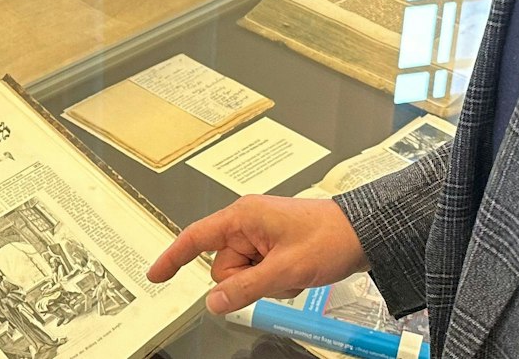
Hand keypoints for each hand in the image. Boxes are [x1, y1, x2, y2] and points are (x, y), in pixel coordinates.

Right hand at [148, 196, 368, 314]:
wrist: (363, 235)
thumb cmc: (328, 239)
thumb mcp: (285, 270)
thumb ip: (245, 288)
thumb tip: (214, 302)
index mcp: (243, 216)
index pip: (196, 238)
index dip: (173, 257)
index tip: (155, 274)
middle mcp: (247, 222)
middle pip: (222, 266)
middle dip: (245, 280)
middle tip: (276, 275)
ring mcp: (260, 234)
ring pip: (242, 274)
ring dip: (263, 282)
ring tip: (291, 272)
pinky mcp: (272, 245)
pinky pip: (259, 273)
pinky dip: (274, 280)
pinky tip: (295, 273)